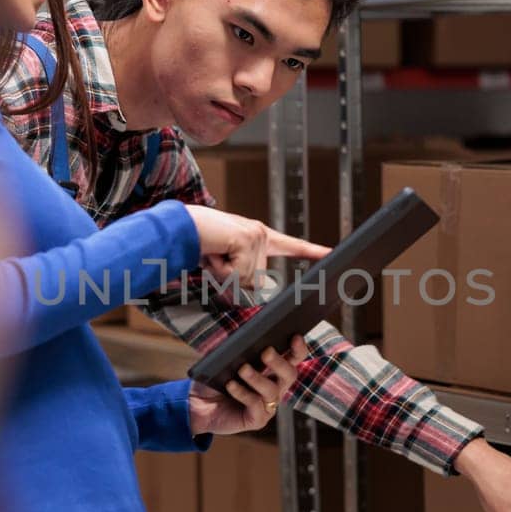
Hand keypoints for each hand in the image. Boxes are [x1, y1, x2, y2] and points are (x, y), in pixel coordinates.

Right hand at [185, 207, 328, 290]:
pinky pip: (236, 275)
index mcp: (260, 237)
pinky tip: (214, 251)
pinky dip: (219, 269)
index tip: (331, 253)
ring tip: (214, 253)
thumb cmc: (200, 243)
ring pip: (245, 280)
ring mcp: (256, 236)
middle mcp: (262, 234)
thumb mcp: (226, 262)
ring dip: (223, 273)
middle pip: (256, 282)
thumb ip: (243, 272)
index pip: (291, 245)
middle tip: (217, 257)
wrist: (179, 226)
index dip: (312, 251)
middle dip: (232, 278)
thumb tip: (256, 286)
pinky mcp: (247, 240)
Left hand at [189, 336, 309, 436]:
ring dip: (257, 378)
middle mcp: (275, 388)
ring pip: (271, 391)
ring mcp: (268, 405)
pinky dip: (242, 393)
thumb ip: (236, 346)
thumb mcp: (224, 358)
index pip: (293, 358)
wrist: (197, 405)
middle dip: (279, 362)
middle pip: (289, 374)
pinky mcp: (257, 420)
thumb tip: (243, 334)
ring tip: (242, 368)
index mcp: (273, 370)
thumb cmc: (215, 379)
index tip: (295, 336)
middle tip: (266, 351)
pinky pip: (255, 405)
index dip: (298, 348)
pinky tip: (230, 384)